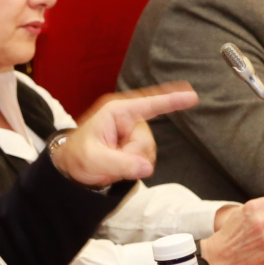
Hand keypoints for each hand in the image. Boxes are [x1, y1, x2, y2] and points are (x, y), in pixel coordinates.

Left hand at [51, 83, 197, 187]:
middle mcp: (128, 119)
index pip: (149, 104)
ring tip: (112, 163)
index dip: (171, 100)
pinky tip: (120, 165)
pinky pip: (146, 160)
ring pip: (148, 153)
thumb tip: (145, 168)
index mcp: (117, 112)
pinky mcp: (134, 146)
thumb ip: (119, 163)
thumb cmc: (77, 155)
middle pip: (147, 141)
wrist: (71, 167)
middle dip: (132, 156)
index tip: (192, 96)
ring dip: (133, 163)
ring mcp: (132, 133)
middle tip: (111, 161)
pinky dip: (135, 167)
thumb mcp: (93, 159)